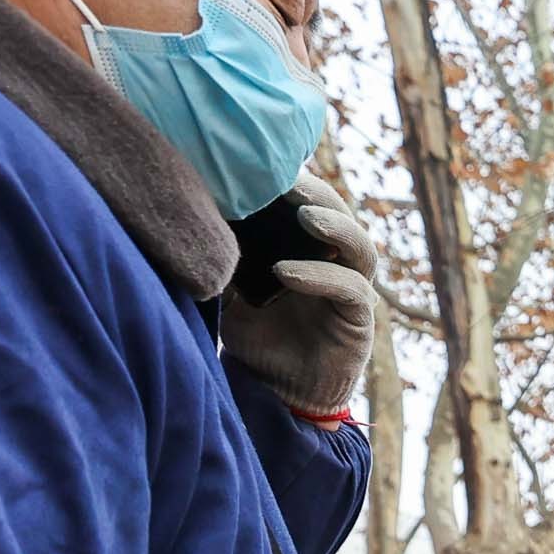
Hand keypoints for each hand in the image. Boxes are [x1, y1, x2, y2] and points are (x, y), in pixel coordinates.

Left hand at [222, 171, 376, 420]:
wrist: (274, 394)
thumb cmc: (255, 336)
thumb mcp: (230, 286)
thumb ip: (226, 252)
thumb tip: (194, 209)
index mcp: (309, 247)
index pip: (310, 202)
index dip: (295, 180)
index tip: (263, 159)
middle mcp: (336, 263)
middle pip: (340, 214)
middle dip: (317, 193)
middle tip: (286, 177)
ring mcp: (352, 291)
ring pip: (360, 246)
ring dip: (335, 225)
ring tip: (303, 214)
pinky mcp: (359, 322)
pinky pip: (351, 290)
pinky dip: (321, 277)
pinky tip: (287, 272)